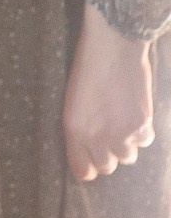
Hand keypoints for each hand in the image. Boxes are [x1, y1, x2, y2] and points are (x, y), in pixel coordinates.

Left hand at [64, 2, 155, 180]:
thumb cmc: (86, 68)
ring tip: (120, 122)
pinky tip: (134, 115)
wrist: (112, 46)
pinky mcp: (143, 125)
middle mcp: (98, 137)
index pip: (83, 170)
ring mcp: (122, 133)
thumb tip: (88, 152)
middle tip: (106, 136)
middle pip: (107, 166)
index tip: (89, 161)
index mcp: (74, 129)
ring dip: (125, 144)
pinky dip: (141, 132)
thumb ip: (79, 129)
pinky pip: (145, 141)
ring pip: (128, 156)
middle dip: (106, 154)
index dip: (87, 167)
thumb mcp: (72, 101)